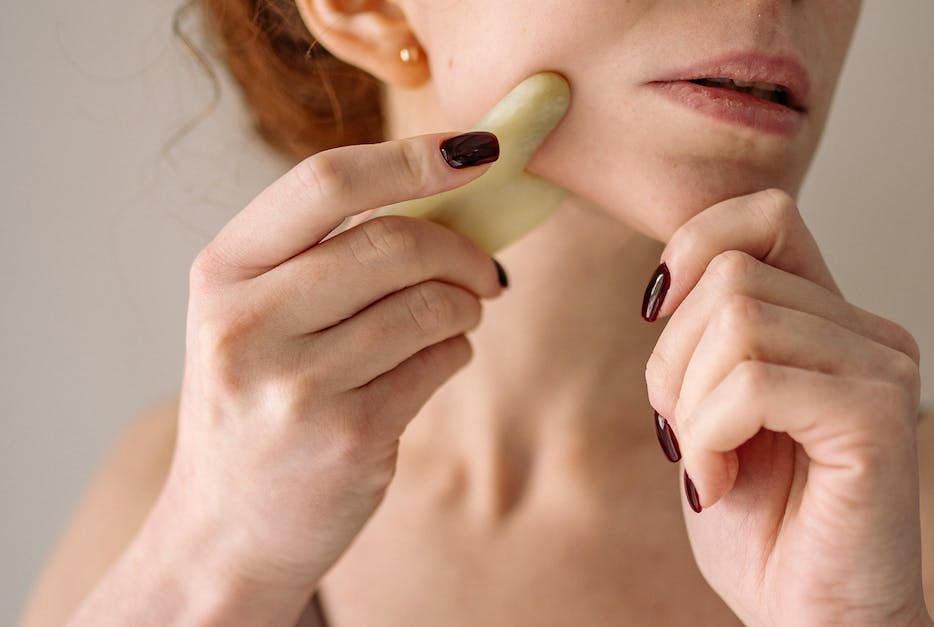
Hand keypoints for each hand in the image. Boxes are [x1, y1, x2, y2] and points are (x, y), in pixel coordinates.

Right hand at [156, 133, 504, 597]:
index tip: (476, 153)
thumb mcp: (254, 319)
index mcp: (222, 273)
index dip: (411, 159)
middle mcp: (248, 324)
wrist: (224, 533)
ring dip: (465, 305)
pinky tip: (437, 360)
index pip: (324, 183)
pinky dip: (456, 351)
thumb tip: (446, 195)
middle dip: (460, 250)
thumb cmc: (257, 406)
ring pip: (428, 304)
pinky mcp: (348, 436)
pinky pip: (439, 362)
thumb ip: (324, 257)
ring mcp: (297, 385)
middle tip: (484, 271)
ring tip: (457, 317)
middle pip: (392, 243)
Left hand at [644, 190, 933, 625]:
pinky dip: (709, 435)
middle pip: (731, 273)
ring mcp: (883, 370)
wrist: (814, 621)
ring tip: (707, 463)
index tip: (655, 313)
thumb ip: (708, 338)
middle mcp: (870, 333)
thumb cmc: (766, 531)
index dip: (694, 244)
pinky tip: (719, 484)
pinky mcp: (877, 418)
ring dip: (689, 402)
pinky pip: (753, 383)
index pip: (765, 215)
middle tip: (684, 434)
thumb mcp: (710, 412)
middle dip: (672, 357)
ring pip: (737, 321)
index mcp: (831, 322)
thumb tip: (670, 276)